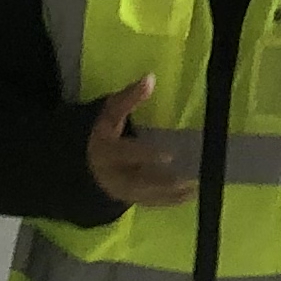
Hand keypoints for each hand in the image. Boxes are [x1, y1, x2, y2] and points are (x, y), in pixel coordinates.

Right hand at [85, 76, 198, 208]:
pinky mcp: (132, 199)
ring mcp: (123, 191)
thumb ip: (128, 98)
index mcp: (107, 152)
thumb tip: (151, 78)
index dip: (146, 156)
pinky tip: (191, 194)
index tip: (170, 155)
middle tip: (188, 179)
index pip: (127, 154)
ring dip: (172, 194)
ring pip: (147, 196)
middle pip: (138, 182)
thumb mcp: (109, 114)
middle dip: (163, 182)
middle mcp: (114, 175)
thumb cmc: (102, 134)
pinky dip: (172, 200)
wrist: (84, 165)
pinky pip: (152, 202)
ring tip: (196, 186)